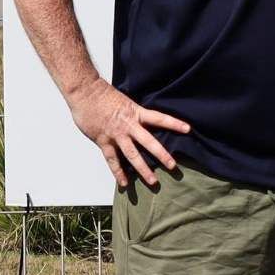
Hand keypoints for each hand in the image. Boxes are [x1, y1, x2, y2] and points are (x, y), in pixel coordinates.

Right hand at [67, 77, 190, 188]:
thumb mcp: (126, 101)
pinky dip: (118, 172)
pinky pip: (112, 160)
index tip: (188, 129)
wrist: (85, 92)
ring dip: (143, 169)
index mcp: (136, 112)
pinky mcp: (103, 141)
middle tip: (173, 166)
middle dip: (162, 155)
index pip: (160, 118)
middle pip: (149, 142)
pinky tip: (124, 183)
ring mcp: (116, 135)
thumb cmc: (104, 94)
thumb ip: (134, 114)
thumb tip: (142, 122)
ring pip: (132, 155)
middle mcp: (129, 125)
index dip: (174, 124)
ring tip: (153, 181)